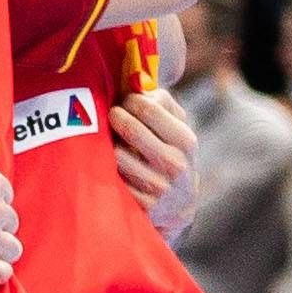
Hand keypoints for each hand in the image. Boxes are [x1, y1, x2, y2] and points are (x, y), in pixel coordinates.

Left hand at [113, 86, 198, 233]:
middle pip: (130, 129)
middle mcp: (175, 164)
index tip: (125, 102)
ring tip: (113, 143)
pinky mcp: (141, 206)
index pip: (148, 108)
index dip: (129, 100)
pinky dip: (106, 169)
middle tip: (112, 116)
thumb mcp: (177, 129)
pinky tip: (110, 167)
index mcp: (186, 140)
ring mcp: (158, 188)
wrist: (178, 206)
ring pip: (116, 154)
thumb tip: (137, 86)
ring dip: (108, 145)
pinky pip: (111, 178)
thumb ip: (161, 104)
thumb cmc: (171, 155)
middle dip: (115, 117)